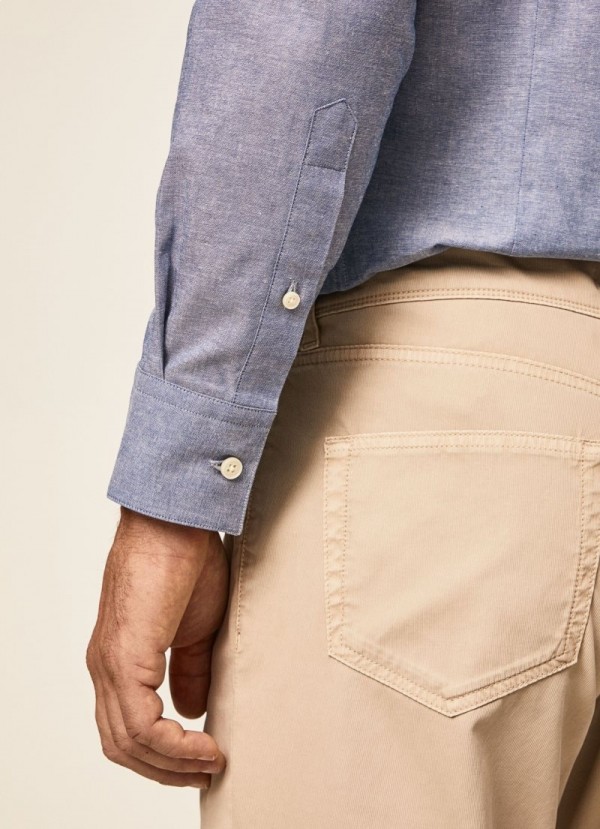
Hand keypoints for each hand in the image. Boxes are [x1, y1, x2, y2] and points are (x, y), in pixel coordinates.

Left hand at [86, 506, 228, 788]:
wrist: (177, 522)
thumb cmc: (186, 562)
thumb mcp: (194, 629)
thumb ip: (189, 671)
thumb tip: (190, 710)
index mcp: (118, 660)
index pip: (126, 727)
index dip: (163, 753)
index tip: (205, 756)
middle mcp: (104, 668)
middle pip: (121, 745)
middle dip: (166, 769)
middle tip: (206, 772)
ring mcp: (109, 664)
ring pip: (128, 742)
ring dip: (172, 763)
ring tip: (210, 762)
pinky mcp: (125, 657)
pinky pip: (141, 724)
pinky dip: (174, 745)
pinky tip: (205, 744)